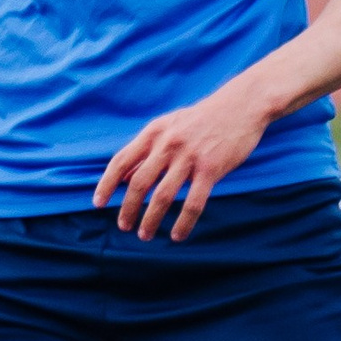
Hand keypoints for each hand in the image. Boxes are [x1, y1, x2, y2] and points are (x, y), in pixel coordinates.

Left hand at [94, 79, 274, 241]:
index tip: (98, 203)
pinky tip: (177, 235)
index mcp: (155, 132)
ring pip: (163, 196)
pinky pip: (193, 202)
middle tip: (124, 226)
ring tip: (145, 234)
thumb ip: (147, 150)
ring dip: (150, 219)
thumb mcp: (170, 126)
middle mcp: (168, 143)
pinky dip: (183, 223)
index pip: (121, 160)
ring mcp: (190, 156)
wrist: (242, 105)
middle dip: (128, 209)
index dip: (107, 183)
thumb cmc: (203, 118)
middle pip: (139, 183)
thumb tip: (123, 179)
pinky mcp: (211, 168)